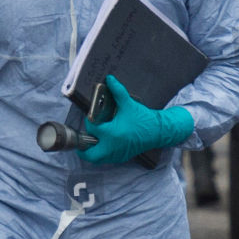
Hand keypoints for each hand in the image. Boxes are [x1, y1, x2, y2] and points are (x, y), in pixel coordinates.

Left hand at [80, 76, 194, 165]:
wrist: (158, 131)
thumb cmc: (143, 118)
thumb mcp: (128, 104)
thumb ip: (118, 91)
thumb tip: (110, 79)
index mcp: (113, 133)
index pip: (92, 129)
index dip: (89, 122)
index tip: (91, 118)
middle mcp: (113, 146)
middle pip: (90, 153)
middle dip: (83, 148)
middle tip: (81, 139)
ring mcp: (117, 154)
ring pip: (97, 159)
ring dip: (91, 151)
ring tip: (90, 141)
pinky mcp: (121, 157)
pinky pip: (106, 160)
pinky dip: (101, 154)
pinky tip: (101, 144)